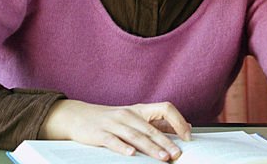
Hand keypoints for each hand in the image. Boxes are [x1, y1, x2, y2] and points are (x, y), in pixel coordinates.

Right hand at [39, 99, 190, 159]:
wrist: (78, 116)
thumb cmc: (110, 119)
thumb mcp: (134, 118)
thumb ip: (157, 123)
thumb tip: (184, 127)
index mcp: (139, 110)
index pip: (164, 108)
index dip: (177, 121)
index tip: (187, 135)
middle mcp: (129, 114)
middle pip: (151, 127)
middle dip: (166, 142)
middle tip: (177, 153)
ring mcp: (114, 123)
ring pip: (136, 135)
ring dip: (150, 147)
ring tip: (162, 157)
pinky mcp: (100, 133)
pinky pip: (113, 140)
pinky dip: (123, 147)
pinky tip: (131, 154)